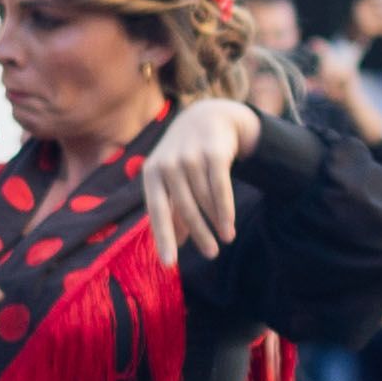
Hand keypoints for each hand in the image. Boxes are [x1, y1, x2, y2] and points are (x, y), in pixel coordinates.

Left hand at [140, 97, 264, 267]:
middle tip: (210, 255)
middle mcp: (168, 164)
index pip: (156, 211)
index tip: (169, 264)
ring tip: (225, 239)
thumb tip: (174, 246)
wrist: (208, 116)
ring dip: (216, 223)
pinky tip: (229, 227)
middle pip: (184, 208)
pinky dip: (226, 210)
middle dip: (199, 234)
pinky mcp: (214, 153)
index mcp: (152, 173)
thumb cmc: (185, 155)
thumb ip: (172, 210)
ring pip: (205, 200)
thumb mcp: (172, 179)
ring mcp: (191, 157)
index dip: (163, 238)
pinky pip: (221, 188)